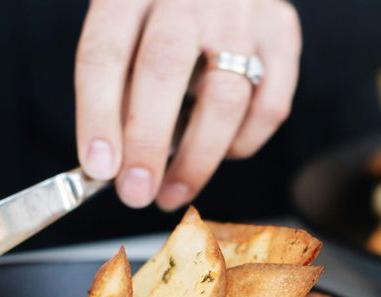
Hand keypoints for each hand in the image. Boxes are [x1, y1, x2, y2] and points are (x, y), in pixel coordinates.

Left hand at [75, 0, 300, 210]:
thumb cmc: (162, 19)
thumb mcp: (127, 35)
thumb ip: (117, 89)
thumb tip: (112, 165)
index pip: (106, 52)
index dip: (98, 114)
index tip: (99, 168)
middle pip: (164, 69)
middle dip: (148, 142)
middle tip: (136, 193)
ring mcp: (242, 11)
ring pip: (225, 97)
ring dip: (197, 159)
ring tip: (172, 193)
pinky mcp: (282, 31)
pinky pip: (270, 105)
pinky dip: (242, 143)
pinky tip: (220, 152)